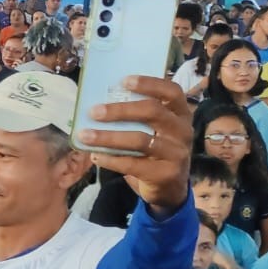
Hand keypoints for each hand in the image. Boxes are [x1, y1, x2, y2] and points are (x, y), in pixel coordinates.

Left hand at [77, 75, 193, 213]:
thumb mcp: (154, 130)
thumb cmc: (154, 150)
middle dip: (120, 110)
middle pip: (152, 112)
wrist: (170, 188)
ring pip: (140, 140)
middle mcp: (182, 131)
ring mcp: (177, 153)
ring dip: (108, 137)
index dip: (149, 83)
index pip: (172, 91)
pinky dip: (111, 159)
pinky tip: (96, 155)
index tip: (124, 81)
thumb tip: (98, 105)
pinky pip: (133, 164)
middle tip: (94, 112)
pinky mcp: (166, 174)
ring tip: (85, 135)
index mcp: (180, 114)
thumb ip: (137, 116)